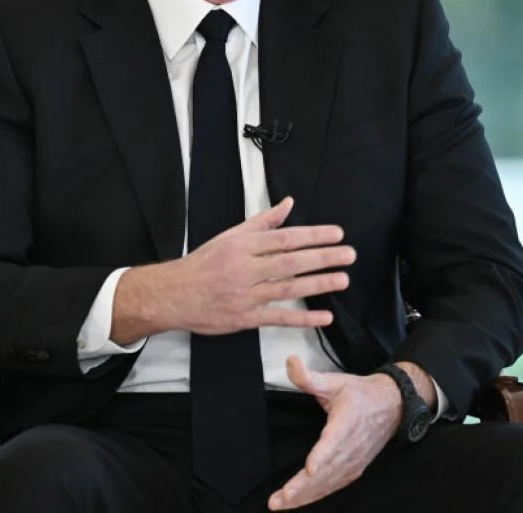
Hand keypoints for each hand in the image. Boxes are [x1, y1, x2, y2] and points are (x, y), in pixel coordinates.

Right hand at [114, 197, 354, 340]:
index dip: (313, 236)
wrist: (174, 294)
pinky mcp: (245, 318)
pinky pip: (278, 318)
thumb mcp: (230, 236)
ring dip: (318, 284)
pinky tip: (324, 316)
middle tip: (348, 255)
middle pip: (290, 261)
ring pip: (287, 288)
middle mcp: (245, 268)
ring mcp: (245, 294)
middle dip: (322, 258)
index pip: (285, 238)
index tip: (336, 234)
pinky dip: (302, 318)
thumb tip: (288, 204)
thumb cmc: (203, 264)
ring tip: (342, 279)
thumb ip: (262, 221)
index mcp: (243, 245)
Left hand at [267, 356, 402, 509]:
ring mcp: (354, 461)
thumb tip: (290, 361)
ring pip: (328, 483)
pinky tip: (299, 502)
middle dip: (302, 487)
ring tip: (281, 504)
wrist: (393, 406)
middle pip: (326, 471)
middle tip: (280, 498)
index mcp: (346, 423)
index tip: (310, 469)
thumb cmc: (361, 394)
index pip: (334, 442)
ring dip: (305, 496)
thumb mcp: (335, 381)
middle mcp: (352, 447)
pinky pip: (334, 486)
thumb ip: (309, 376)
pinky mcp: (355, 469)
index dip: (322, 456)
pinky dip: (316, 496)